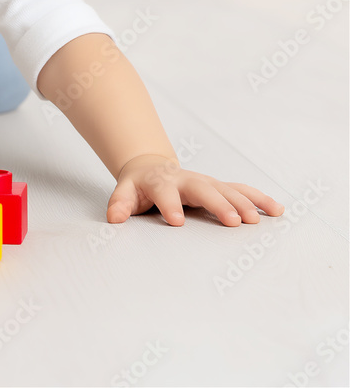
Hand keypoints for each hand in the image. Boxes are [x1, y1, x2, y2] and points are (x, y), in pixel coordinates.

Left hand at [107, 154, 284, 225]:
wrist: (151, 167)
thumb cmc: (139, 187)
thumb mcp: (125, 193)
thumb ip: (120, 204)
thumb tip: (114, 218)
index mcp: (161, 182)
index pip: (164, 193)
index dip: (169, 205)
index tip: (176, 222)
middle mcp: (186, 180)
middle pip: (203, 189)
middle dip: (217, 204)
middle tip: (232, 221)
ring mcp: (205, 182)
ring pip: (226, 189)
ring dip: (242, 203)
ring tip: (255, 221)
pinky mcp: (219, 187)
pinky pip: (241, 191)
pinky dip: (258, 199)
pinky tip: (276, 210)